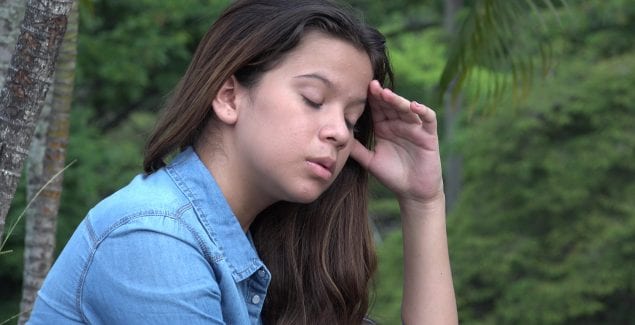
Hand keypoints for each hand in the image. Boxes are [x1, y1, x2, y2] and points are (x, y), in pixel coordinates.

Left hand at [351, 80, 443, 204]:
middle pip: (390, 105)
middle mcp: (399, 125)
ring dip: (397, 100)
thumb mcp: (370, 161)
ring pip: (407, 109)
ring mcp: (415, 128)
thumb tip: (337, 138)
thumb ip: (356, 148)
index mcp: (384, 128)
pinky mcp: (429, 135)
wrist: (413, 193)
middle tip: (371, 86)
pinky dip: (423, 111)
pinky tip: (413, 106)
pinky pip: (428, 118)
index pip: (377, 109)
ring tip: (386, 94)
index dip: (369, 100)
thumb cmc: (392, 175)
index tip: (358, 90)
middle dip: (381, 95)